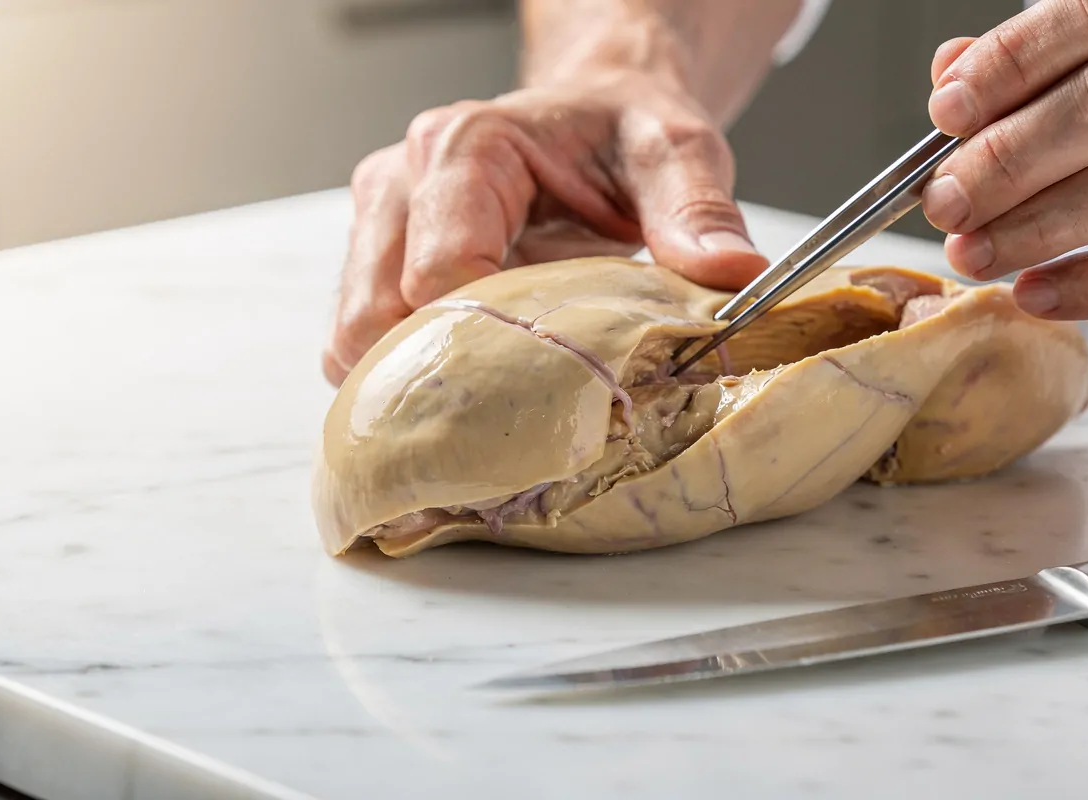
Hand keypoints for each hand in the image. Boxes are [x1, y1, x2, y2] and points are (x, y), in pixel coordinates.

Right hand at [322, 70, 766, 386]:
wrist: (594, 113)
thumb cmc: (622, 132)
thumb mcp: (676, 152)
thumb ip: (698, 209)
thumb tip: (734, 275)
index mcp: (465, 147)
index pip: (439, 270)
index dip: (488, 339)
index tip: (550, 378)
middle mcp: (402, 180)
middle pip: (378, 314)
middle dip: (443, 375)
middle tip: (518, 411)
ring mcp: (379, 223)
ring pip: (353, 336)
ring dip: (413, 383)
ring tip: (491, 404)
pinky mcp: (375, 262)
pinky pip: (359, 342)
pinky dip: (403, 378)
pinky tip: (466, 389)